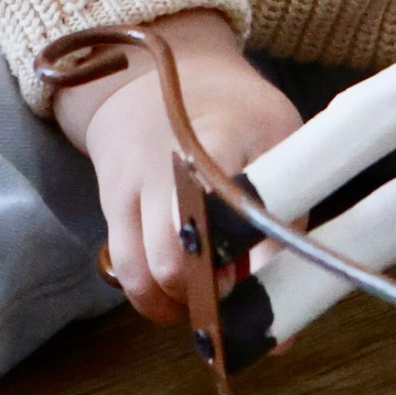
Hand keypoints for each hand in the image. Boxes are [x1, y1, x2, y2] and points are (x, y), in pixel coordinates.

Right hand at [55, 11, 301, 321]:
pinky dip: (149, 295)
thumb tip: (277, 319)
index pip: (223, 201)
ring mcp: (131, 184)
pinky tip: (177, 295)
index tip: (250, 283)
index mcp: (220, 137)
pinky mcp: (110, 204)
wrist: (158, 75)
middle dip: (204, 293)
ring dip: (172, 303)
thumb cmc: (236, 115)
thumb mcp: (278, 141)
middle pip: (173, 254)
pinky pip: (122, 266)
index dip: (238, 257)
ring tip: (203, 304)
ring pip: (139, 271)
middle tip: (232, 296)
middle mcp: (164, 163)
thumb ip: (285, 220)